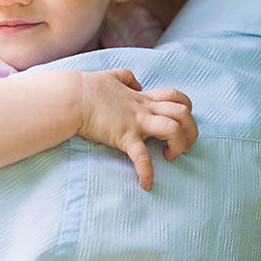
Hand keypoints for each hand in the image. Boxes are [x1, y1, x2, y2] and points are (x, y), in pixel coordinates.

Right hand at [77, 68, 197, 190]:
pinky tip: (146, 184)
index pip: (176, 96)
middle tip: (183, 145)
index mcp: (142, 98)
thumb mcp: (110, 76)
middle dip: (191, 130)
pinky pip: (142, 157)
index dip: (186, 108)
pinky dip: (147, 173)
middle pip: (183, 113)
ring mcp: (135, 123)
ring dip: (179, 146)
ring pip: (172, 130)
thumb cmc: (86, 88)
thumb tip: (135, 84)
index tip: (180, 123)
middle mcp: (144, 109)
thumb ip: (126, 78)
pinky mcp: (124, 137)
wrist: (70, 97)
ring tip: (170, 157)